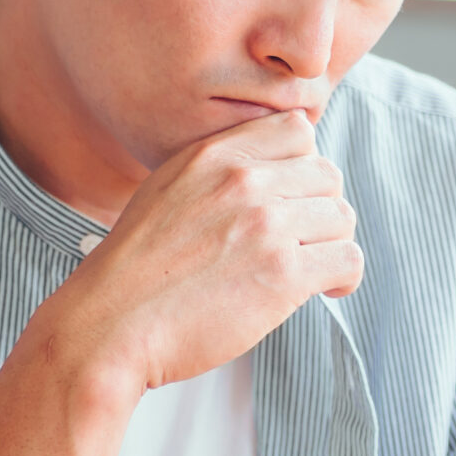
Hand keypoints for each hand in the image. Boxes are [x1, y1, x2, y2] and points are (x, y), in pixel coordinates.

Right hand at [51, 109, 361, 390]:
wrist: (109, 325)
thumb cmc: (134, 271)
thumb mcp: (165, 191)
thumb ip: (217, 172)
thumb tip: (271, 173)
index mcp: (214, 154)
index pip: (298, 130)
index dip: (303, 165)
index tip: (291, 197)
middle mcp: (244, 181)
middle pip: (327, 175)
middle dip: (320, 209)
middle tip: (301, 241)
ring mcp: (266, 226)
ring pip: (341, 217)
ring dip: (330, 245)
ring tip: (309, 268)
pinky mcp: (283, 275)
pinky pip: (347, 259)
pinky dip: (343, 277)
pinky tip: (325, 288)